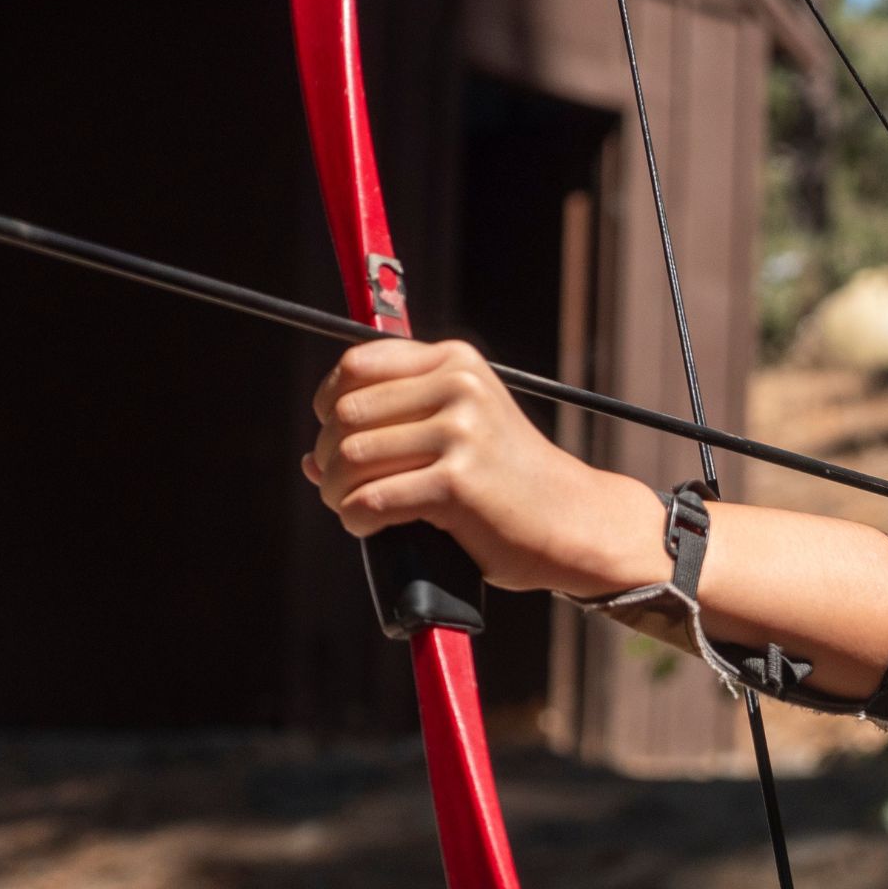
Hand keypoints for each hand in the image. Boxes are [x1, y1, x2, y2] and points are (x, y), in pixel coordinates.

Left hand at [303, 338, 647, 594]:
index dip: (328, 402)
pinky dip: (357, 519)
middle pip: (346, 413)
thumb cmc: (512, 482)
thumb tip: (312, 459)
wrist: (575, 521)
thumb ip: (398, 426)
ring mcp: (460, 433)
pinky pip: (371, 500)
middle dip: (331, 456)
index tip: (333, 435)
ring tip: (354, 509)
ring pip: (351, 458)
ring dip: (337, 493)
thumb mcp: (465, 427)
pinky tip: (371, 527)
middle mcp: (459, 387)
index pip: (357, 364)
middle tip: (343, 486)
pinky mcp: (457, 484)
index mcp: (457, 361)